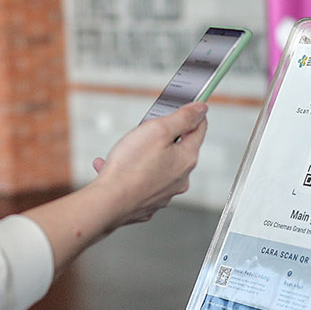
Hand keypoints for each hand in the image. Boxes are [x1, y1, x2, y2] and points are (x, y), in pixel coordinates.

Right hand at [21, 103, 208, 275]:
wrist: (108, 202)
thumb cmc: (130, 167)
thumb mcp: (158, 130)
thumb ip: (182, 118)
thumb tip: (201, 109)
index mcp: (186, 159)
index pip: (199, 130)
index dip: (192, 114)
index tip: (187, 106)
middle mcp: (180, 178)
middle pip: (177, 149)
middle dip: (162, 137)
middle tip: (144, 130)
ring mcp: (164, 193)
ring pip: (157, 166)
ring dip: (141, 156)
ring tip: (123, 152)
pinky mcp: (147, 203)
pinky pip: (141, 182)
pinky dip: (129, 173)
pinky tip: (111, 167)